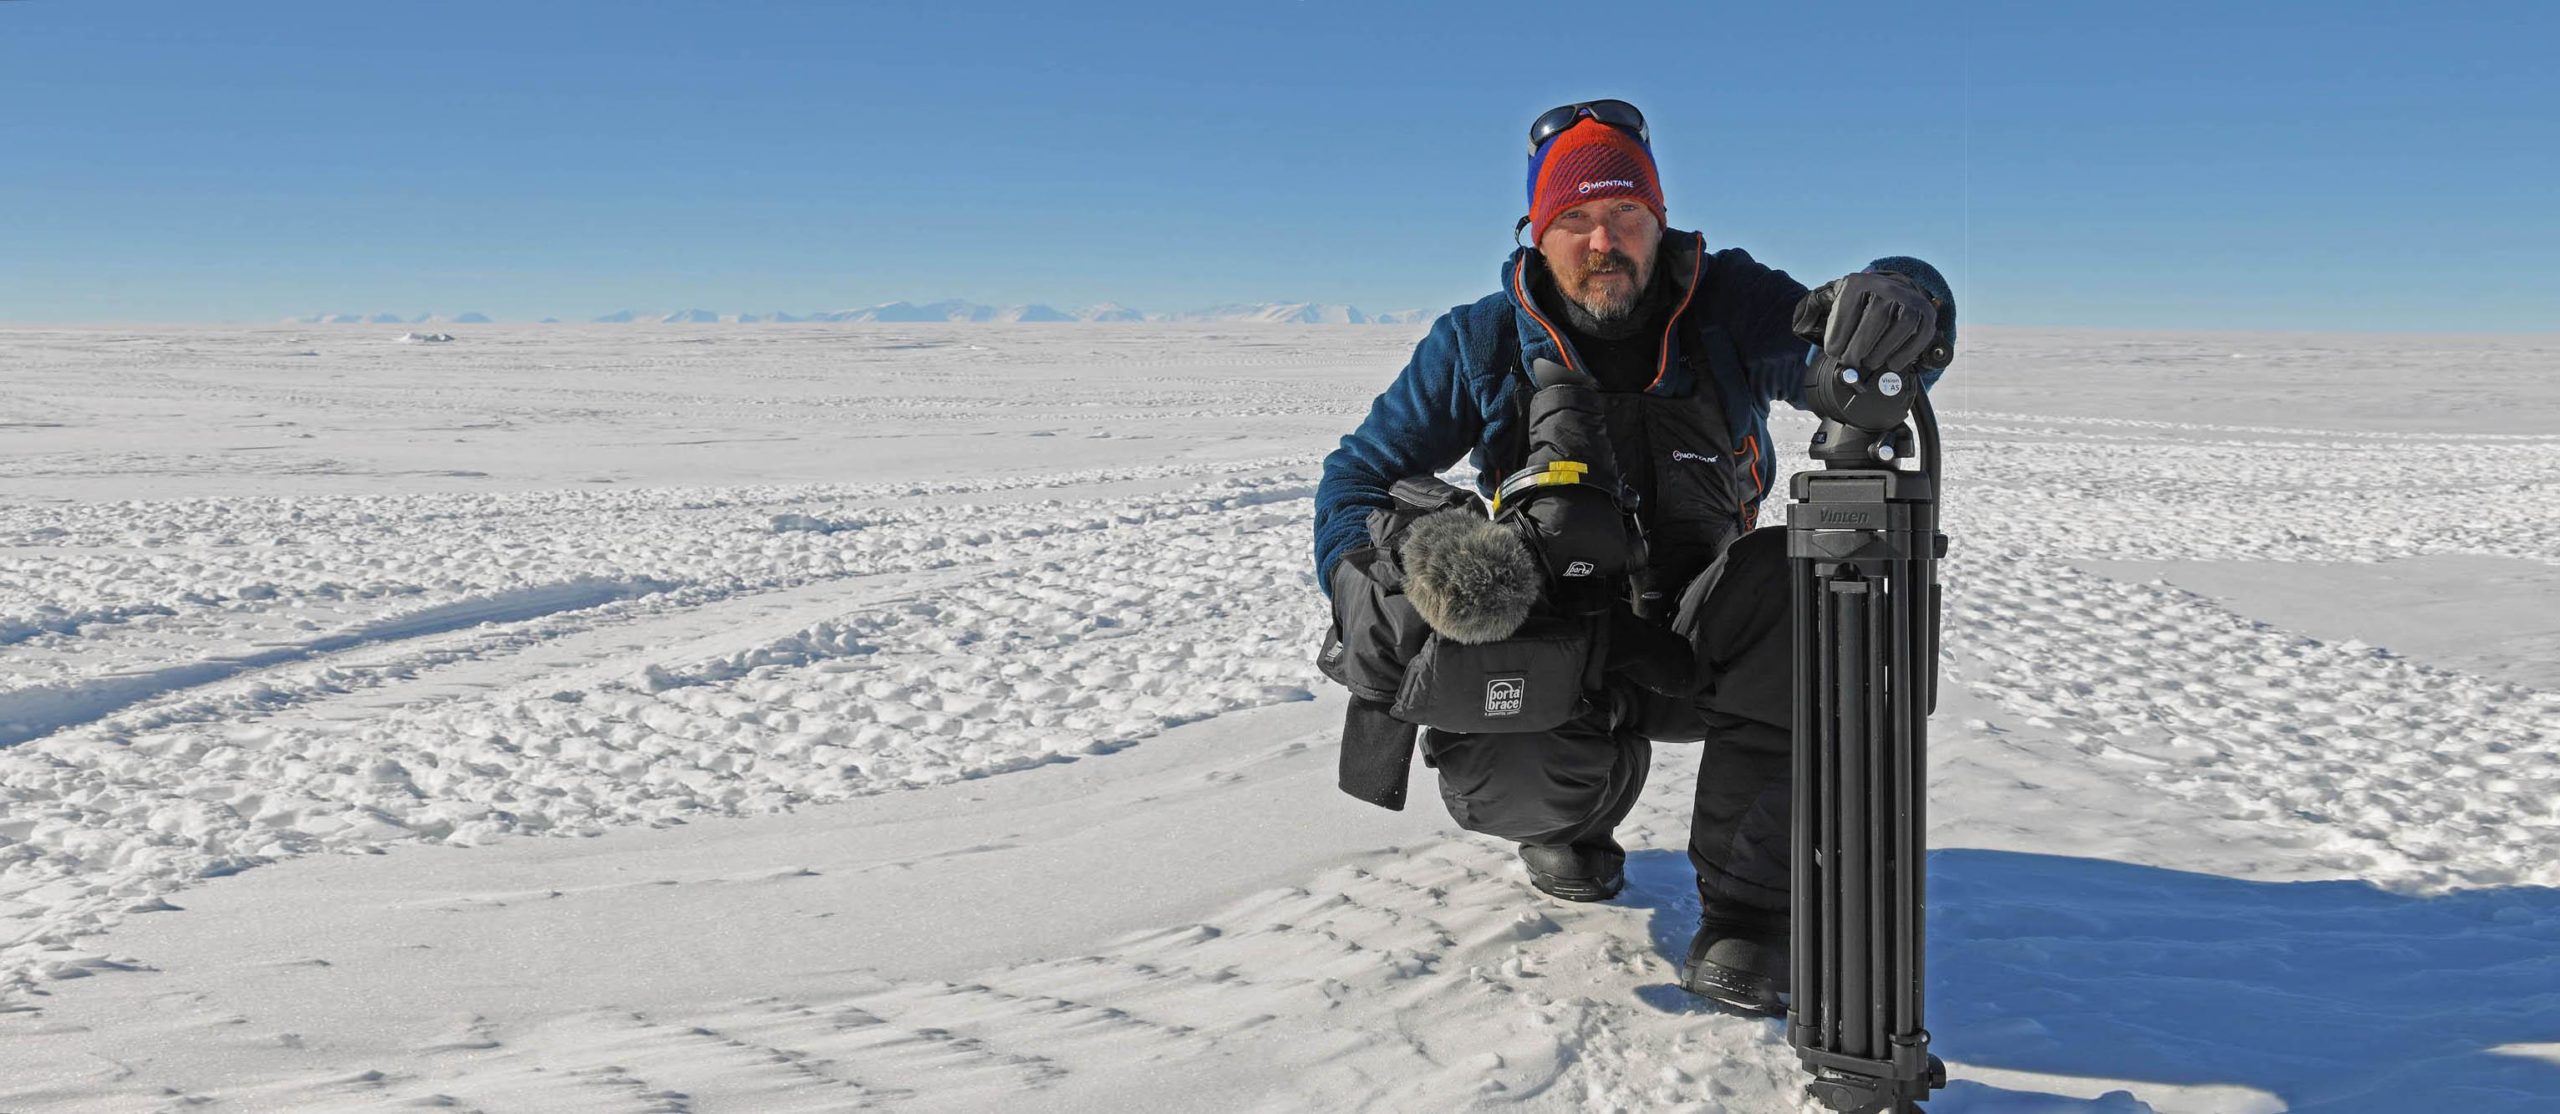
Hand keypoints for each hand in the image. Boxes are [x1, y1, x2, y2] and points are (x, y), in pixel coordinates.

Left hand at [1791, 271, 1940, 372]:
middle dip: (1860, 346)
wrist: (1889, 296)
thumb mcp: (1834, 303)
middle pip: (1876, 318)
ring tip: (1870, 362)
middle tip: (1851, 362)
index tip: (1833, 352)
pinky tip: (1892, 362)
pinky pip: (1920, 335)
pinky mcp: (1926, 314)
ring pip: (1901, 325)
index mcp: (1858, 283)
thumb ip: (1815, 313)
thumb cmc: (1856, 307)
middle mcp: (1887, 286)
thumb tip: (1801, 325)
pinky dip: (1906, 353)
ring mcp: (1910, 299)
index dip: (1839, 335)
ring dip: (1883, 350)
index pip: (1848, 308)